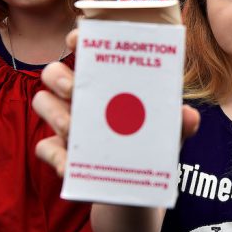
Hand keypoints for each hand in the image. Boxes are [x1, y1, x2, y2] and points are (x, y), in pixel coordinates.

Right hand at [33, 30, 200, 175]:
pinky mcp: (58, 153)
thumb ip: (179, 125)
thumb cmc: (150, 150)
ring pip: (42, 102)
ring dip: (54, 113)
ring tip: (73, 128)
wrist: (136, 192)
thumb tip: (189, 116)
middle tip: (73, 88)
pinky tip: (68, 166)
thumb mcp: (168, 137)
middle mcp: (81, 98)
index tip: (77, 39)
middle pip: (54, 73)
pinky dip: (55, 155)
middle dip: (59, 76)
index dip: (77, 39)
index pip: (86, 51)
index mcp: (106, 83)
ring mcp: (65, 125)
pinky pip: (45, 148)